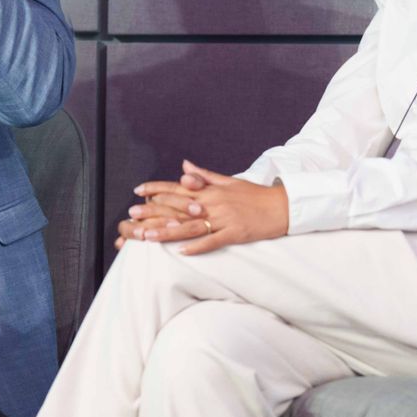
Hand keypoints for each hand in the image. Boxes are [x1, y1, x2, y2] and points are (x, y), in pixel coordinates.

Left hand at [125, 160, 287, 255]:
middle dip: (154, 211)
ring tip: (147, 236)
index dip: (156, 188)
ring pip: (191, 226)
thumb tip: (184, 164)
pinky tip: (181, 252)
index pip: (178, 187)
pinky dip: (198, 246)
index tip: (137, 190)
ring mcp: (224, 219)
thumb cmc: (255, 195)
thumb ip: (205, 175)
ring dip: (168, 231)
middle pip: (178, 207)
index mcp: (211, 190)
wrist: (284, 206)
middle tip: (131, 216)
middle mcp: (214, 203)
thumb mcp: (229, 181)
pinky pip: (214, 241)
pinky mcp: (235, 233)